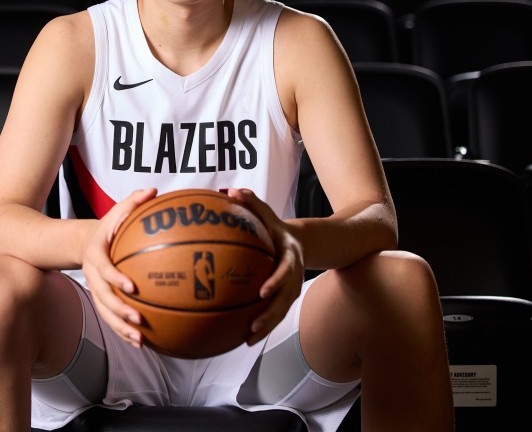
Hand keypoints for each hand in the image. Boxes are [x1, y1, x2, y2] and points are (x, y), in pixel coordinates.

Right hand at [81, 188, 157, 348]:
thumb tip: (154, 191)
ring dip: (121, 328)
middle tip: (139, 319)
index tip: (133, 288)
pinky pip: (110, 318)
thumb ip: (133, 202)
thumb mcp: (117, 211)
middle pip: (102, 296)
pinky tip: (141, 342)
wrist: (85, 243)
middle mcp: (92, 274)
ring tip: (140, 340)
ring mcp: (95, 289)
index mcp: (96, 254)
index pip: (103, 268)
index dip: (115, 278)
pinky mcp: (101, 299)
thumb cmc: (108, 227)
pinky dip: (123, 331)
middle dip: (119, 310)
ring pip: (105, 312)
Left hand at [227, 188, 304, 345]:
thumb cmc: (275, 228)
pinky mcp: (285, 299)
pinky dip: (262, 328)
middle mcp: (293, 276)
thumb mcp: (267, 213)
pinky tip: (243, 338)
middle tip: (253, 325)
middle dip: (270, 315)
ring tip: (247, 340)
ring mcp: (291, 290)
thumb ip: (252, 202)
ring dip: (265, 328)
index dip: (276, 282)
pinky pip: (274, 316)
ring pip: (280, 313)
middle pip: (284, 300)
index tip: (262, 291)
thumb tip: (231, 191)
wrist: (300, 243)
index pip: (285, 271)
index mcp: (290, 256)